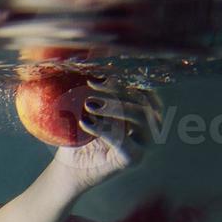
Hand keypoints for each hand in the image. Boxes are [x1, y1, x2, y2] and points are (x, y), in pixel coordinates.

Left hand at [52, 76, 162, 190]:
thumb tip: (95, 54)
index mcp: (145, 107)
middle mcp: (151, 124)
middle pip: (143, 98)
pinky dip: (103, 129)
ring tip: (88, 104)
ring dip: (114, 106)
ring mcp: (145, 142)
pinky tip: (85, 123)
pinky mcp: (133, 158)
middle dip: (118, 89)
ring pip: (140, 114)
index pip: (142, 86)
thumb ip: (97, 87)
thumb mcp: (88, 107)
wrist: (70, 167)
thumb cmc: (80, 134)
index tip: (97, 74)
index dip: (122, 77)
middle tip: (91, 85)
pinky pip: (122, 139)